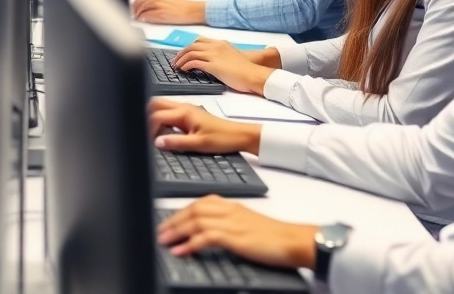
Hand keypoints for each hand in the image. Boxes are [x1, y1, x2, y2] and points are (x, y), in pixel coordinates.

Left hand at [132, 0, 205, 24]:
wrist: (191, 10)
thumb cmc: (182, 6)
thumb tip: (148, 3)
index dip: (135, 4)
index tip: (134, 8)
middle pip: (138, 3)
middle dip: (134, 9)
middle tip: (133, 14)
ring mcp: (158, 6)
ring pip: (141, 9)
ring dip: (137, 14)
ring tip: (136, 18)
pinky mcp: (160, 14)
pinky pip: (147, 16)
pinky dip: (142, 18)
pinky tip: (142, 20)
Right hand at [147, 98, 260, 154]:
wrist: (240, 135)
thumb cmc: (223, 138)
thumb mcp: (199, 144)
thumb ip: (176, 143)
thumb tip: (157, 142)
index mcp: (184, 112)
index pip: (157, 116)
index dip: (148, 128)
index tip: (147, 141)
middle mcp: (183, 107)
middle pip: (155, 104)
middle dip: (145, 116)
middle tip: (144, 133)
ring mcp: (186, 109)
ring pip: (162, 107)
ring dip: (154, 118)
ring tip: (152, 134)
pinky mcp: (189, 114)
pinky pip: (169, 113)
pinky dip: (162, 120)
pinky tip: (164, 132)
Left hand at [157, 196, 316, 269]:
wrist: (294, 240)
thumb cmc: (274, 237)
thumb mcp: (247, 225)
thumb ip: (229, 225)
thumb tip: (208, 235)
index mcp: (231, 206)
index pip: (199, 203)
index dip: (180, 212)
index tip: (168, 222)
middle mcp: (229, 210)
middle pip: (193, 210)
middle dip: (173, 220)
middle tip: (159, 232)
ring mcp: (231, 222)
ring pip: (196, 221)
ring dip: (176, 231)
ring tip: (163, 241)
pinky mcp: (235, 237)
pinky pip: (206, 237)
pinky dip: (190, 243)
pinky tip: (181, 251)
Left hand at [173, 39, 274, 94]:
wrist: (253, 75)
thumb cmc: (246, 70)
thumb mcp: (233, 58)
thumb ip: (222, 56)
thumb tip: (212, 62)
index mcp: (221, 44)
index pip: (200, 41)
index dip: (189, 46)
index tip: (184, 52)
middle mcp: (216, 46)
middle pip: (192, 45)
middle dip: (182, 52)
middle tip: (176, 60)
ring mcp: (214, 55)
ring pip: (191, 53)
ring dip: (181, 59)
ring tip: (177, 66)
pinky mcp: (213, 65)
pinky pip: (194, 62)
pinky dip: (186, 65)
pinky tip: (184, 70)